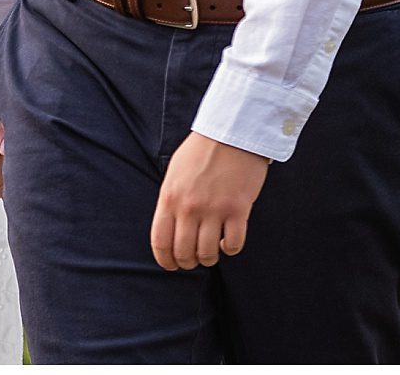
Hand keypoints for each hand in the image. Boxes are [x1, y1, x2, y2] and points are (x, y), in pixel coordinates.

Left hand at [149, 131, 268, 269]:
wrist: (231, 133)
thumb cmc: (201, 151)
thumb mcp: (174, 173)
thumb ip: (171, 200)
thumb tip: (169, 228)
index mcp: (169, 197)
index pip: (160, 241)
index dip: (165, 260)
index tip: (171, 266)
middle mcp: (189, 207)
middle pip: (184, 252)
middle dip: (188, 262)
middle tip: (193, 260)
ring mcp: (214, 210)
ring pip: (208, 253)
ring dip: (209, 258)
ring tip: (211, 252)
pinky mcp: (238, 210)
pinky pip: (233, 244)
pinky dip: (230, 249)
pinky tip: (228, 242)